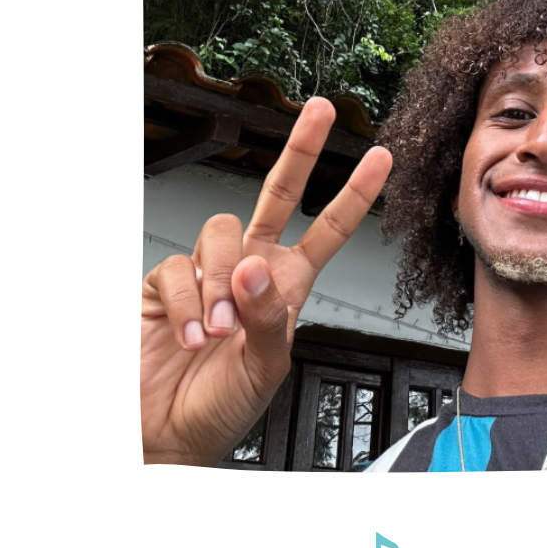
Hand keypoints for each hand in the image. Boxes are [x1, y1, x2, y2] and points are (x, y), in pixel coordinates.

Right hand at [140, 98, 392, 466]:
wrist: (168, 436)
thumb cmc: (224, 406)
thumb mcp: (267, 367)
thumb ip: (269, 316)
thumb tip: (253, 265)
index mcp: (288, 284)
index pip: (328, 230)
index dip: (354, 195)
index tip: (381, 159)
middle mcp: (251, 268)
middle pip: (277, 194)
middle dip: (301, 151)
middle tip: (319, 111)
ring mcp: (208, 273)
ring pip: (222, 231)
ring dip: (224, 284)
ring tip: (220, 331)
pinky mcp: (164, 283)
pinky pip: (177, 269)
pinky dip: (186, 306)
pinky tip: (191, 336)